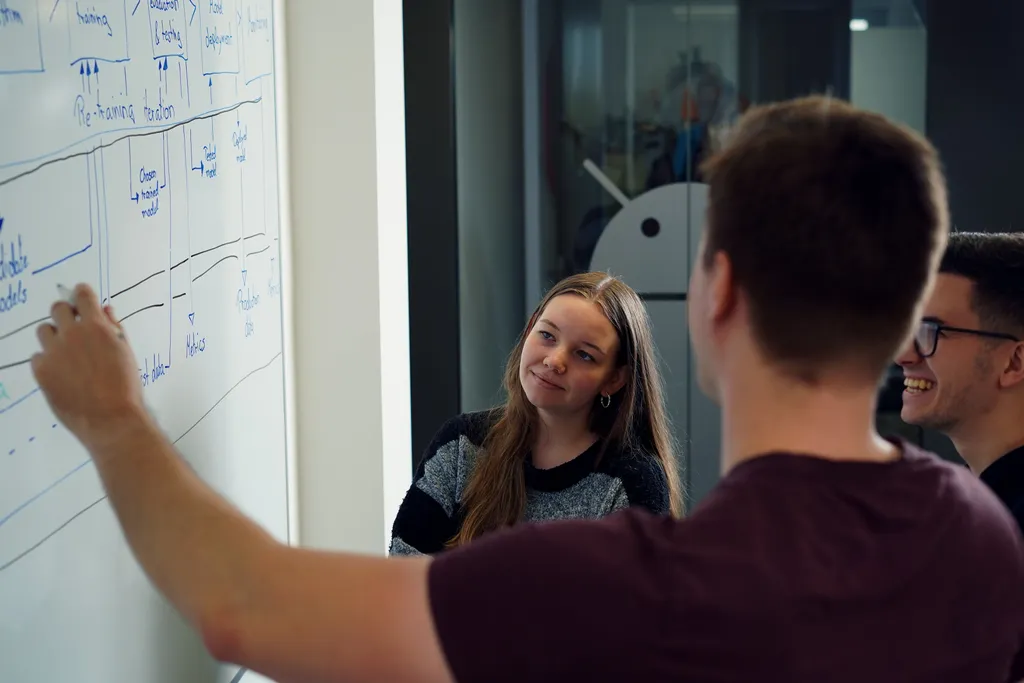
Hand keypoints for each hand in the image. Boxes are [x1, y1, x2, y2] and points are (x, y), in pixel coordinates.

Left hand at [31, 283, 148, 452]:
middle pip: (57, 308)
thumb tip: (104, 310)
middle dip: (66, 315)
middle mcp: (72, 334)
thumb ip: (114, 327)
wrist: (111, 419)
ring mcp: (53, 352)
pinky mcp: (41, 371)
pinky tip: (62, 374)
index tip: (83, 301)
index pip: (82, 294)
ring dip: (54, 337)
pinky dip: (48, 361)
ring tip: (67, 355)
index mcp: (96, 327)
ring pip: (44, 330)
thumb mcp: (126, 352)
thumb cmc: (126, 386)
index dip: (82, 295)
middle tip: (75, 331)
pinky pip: (38, 357)